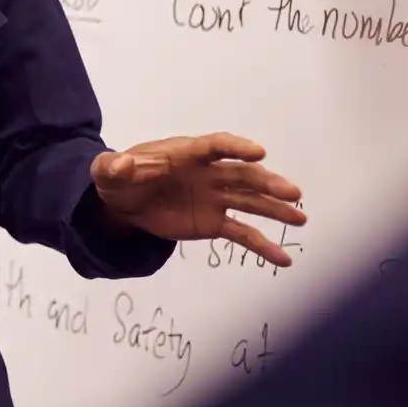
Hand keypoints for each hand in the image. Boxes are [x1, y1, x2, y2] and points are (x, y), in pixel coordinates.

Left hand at [91, 133, 305, 265]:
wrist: (122, 204)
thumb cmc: (119, 179)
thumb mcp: (107, 172)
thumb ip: (112, 167)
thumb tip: (122, 165)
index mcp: (185, 154)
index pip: (215, 146)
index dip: (236, 148)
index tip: (258, 153)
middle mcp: (207, 173)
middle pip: (242, 174)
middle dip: (267, 182)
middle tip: (292, 193)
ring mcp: (214, 198)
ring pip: (250, 201)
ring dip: (275, 209)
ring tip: (300, 218)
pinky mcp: (213, 222)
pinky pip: (242, 233)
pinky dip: (262, 245)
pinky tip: (283, 259)